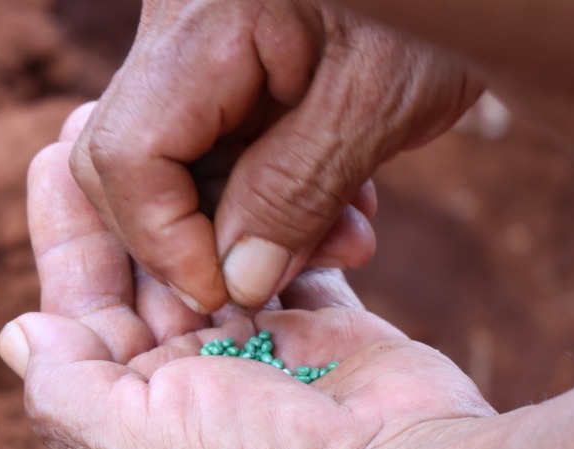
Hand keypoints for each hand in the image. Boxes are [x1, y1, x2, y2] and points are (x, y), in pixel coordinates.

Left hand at [1, 146, 531, 448]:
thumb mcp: (134, 444)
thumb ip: (65, 388)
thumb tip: (14, 332)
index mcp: (128, 423)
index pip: (79, 316)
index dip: (66, 239)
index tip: (57, 160)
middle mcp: (186, 393)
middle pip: (142, 280)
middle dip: (128, 207)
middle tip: (112, 121)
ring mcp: (257, 365)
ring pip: (209, 262)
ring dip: (196, 203)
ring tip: (185, 128)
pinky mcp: (322, 338)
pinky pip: (284, 264)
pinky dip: (273, 223)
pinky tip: (252, 167)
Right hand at [71, 0, 480, 310]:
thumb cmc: (449, 2)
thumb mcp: (381, 99)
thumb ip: (296, 193)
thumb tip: (236, 283)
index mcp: (204, 20)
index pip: (128, 155)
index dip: (164, 242)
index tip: (224, 294)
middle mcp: (176, 26)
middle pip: (124, 162)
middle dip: (194, 239)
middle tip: (273, 277)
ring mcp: (193, 41)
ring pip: (170, 163)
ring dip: (242, 223)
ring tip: (341, 240)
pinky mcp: (224, 58)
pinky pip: (213, 143)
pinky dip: (264, 190)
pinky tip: (337, 206)